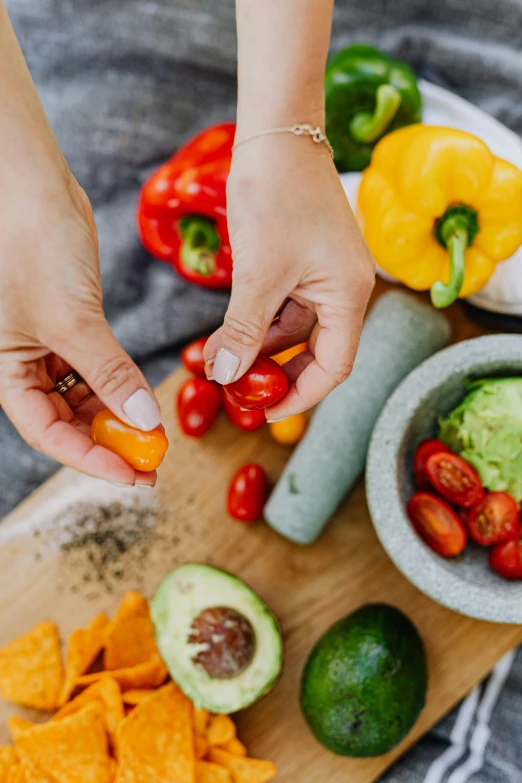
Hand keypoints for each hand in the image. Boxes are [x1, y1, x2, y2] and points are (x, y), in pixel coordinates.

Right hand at [0, 166, 161, 485]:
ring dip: (117, 415)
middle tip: (152, 461)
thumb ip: (109, 374)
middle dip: (108, 441)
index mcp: (3, 370)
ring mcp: (45, 343)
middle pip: (66, 420)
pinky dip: (118, 384)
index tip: (132, 476)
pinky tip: (142, 398)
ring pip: (83, 396)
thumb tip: (144, 420)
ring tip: (153, 435)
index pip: (47, 433)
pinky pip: (94, 367)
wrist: (30, 181)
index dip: (89, 459)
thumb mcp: (71, 319)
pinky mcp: (71, 323)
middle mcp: (21, 362)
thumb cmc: (29, 243)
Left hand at [204, 134, 374, 418]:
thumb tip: (225, 376)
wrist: (277, 130)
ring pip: (297, 330)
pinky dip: (262, 321)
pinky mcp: (307, 261)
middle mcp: (345, 290)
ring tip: (225, 359)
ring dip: (264, 348)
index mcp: (349, 296)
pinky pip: (288, 305)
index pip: (335, 367)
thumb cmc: (277, 194)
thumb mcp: (259, 273)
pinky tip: (232, 330)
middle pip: (318, 352)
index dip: (300, 396)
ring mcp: (326, 275)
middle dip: (278, 374)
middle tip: (240, 390)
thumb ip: (245, 330)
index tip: (264, 413)